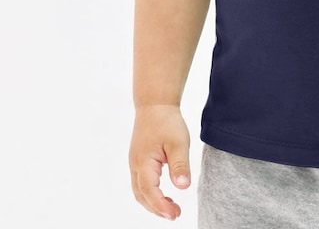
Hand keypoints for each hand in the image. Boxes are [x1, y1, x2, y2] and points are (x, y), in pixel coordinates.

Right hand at [129, 104, 191, 219]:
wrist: (155, 104)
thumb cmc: (167, 121)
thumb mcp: (178, 142)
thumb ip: (180, 165)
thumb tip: (183, 187)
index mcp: (143, 162)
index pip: (149, 191)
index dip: (160, 206)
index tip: (174, 214)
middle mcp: (135, 165)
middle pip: (141, 195)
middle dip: (156, 209)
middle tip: (175, 214)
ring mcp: (135, 163)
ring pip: (139, 191)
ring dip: (152, 203)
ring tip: (171, 208)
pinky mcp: (139, 160)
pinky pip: (141, 183)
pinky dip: (150, 194)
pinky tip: (164, 194)